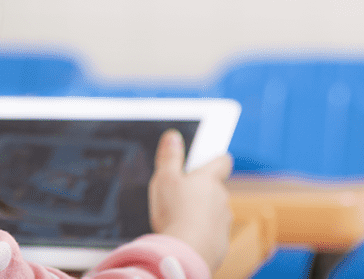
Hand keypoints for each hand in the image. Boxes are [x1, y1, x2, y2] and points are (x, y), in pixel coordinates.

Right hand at [148, 129, 232, 269]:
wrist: (187, 252)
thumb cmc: (174, 212)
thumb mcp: (164, 179)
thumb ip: (169, 157)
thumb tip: (173, 136)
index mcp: (208, 180)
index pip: (222, 162)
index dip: (217, 158)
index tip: (212, 158)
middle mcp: (221, 198)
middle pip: (215, 188)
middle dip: (201, 190)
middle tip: (180, 194)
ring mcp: (224, 220)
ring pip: (214, 210)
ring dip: (202, 211)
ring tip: (180, 218)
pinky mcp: (221, 241)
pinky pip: (212, 231)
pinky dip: (202, 231)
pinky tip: (186, 235)